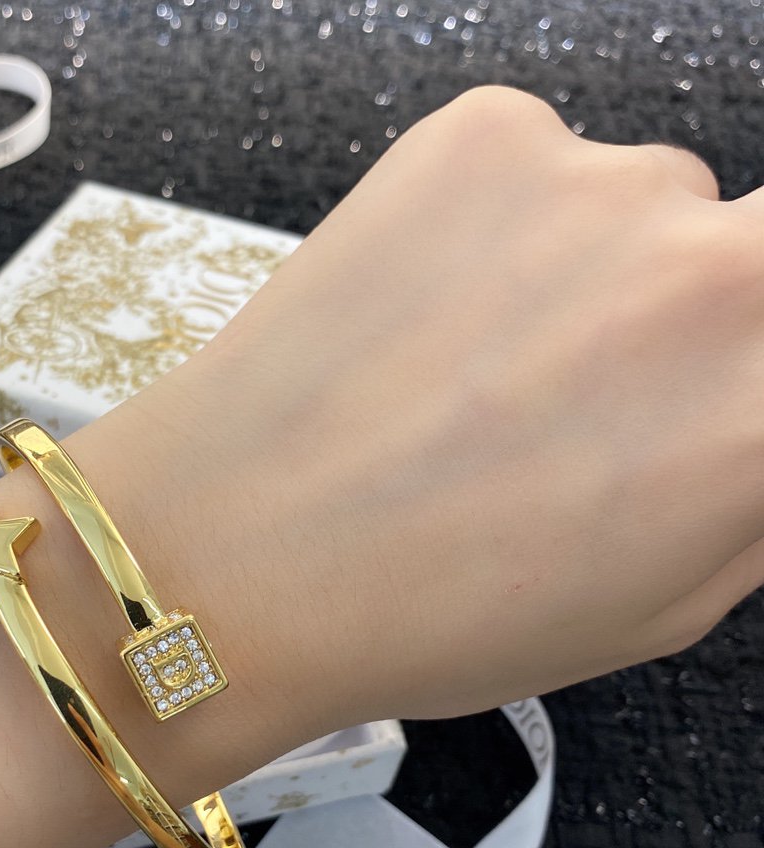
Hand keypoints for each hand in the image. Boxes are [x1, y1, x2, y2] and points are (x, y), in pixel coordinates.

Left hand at [71, 85, 763, 727]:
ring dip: (592, 265)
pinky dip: (498, 223)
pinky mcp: (482, 136)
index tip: (701, 388)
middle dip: (706, 307)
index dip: (742, 372)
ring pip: (648, 201)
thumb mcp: (649, 610)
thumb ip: (754, 495)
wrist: (234, 554)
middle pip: (759, 248)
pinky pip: (538, 163)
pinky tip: (419, 310)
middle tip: (598, 377)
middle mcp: (715, 278)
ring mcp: (595, 186)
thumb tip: (761, 417)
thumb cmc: (428, 612)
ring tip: (472, 358)